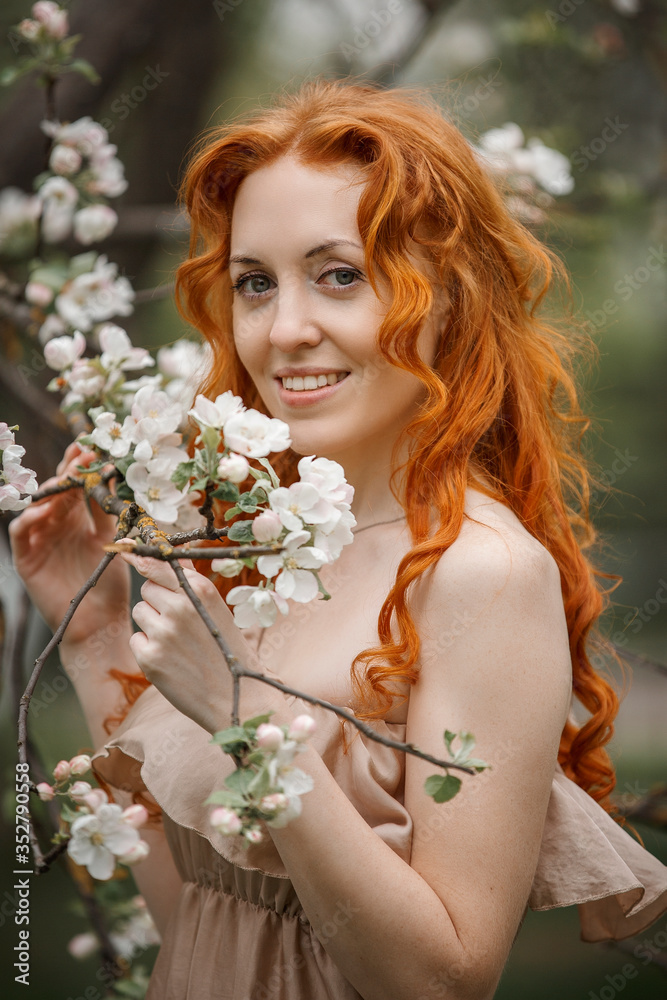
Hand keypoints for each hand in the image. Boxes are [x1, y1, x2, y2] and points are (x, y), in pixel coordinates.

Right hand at [9, 442, 130, 643]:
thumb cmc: (109, 582)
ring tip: (66, 480)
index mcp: (77, 517)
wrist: (99, 620)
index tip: (93, 448)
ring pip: (37, 505)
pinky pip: (22, 531)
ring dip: (50, 490)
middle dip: (67, 471)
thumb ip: (106, 509)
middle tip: (81, 455)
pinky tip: (46, 508)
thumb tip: (108, 475)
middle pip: (55, 490)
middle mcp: (56, 524)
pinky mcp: (26, 557)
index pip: (75, 485)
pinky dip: (30, 517)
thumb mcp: (111, 538)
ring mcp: (40, 539)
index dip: (80, 466)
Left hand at [123, 553, 256, 733]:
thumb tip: (168, 553)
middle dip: (158, 601)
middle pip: (148, 587)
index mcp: (202, 590)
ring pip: (140, 612)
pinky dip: (149, 649)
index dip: (141, 556)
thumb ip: (192, 582)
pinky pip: (137, 639)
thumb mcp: (218, 610)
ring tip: (178, 643)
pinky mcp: (149, 658)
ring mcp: (163, 632)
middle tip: (180, 623)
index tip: (126, 548)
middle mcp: (181, 606)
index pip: (160, 563)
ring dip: (153, 625)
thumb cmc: (228, 650)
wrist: (238, 698)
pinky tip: (171, 660)